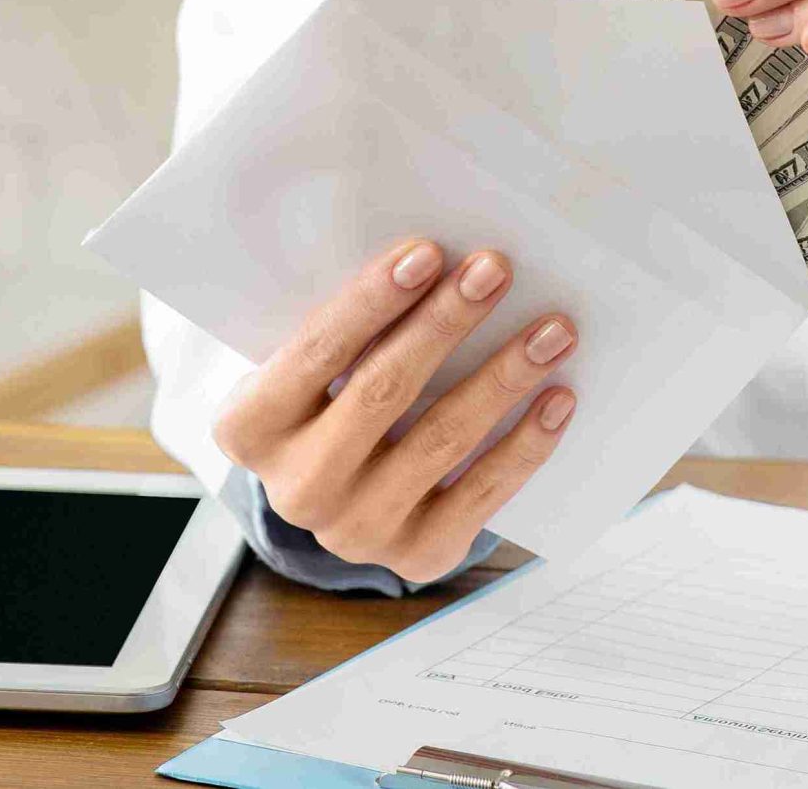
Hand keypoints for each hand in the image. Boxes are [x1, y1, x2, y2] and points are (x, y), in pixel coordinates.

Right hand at [214, 239, 576, 582]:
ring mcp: (357, 530)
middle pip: (383, 391)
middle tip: (496, 270)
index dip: (373, 300)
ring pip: (441, 440)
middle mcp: (297, 488)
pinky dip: (525, 443)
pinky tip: (558, 397)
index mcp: (250, 428)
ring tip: (553, 330)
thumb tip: (437, 259)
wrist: (340, 492)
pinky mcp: (417, 555)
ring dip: (503, 376)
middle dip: (445, 324)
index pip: (317, 351)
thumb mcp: (309, 367)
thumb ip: (348, 326)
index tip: (428, 252)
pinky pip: (482, 493)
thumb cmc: (329, 396)